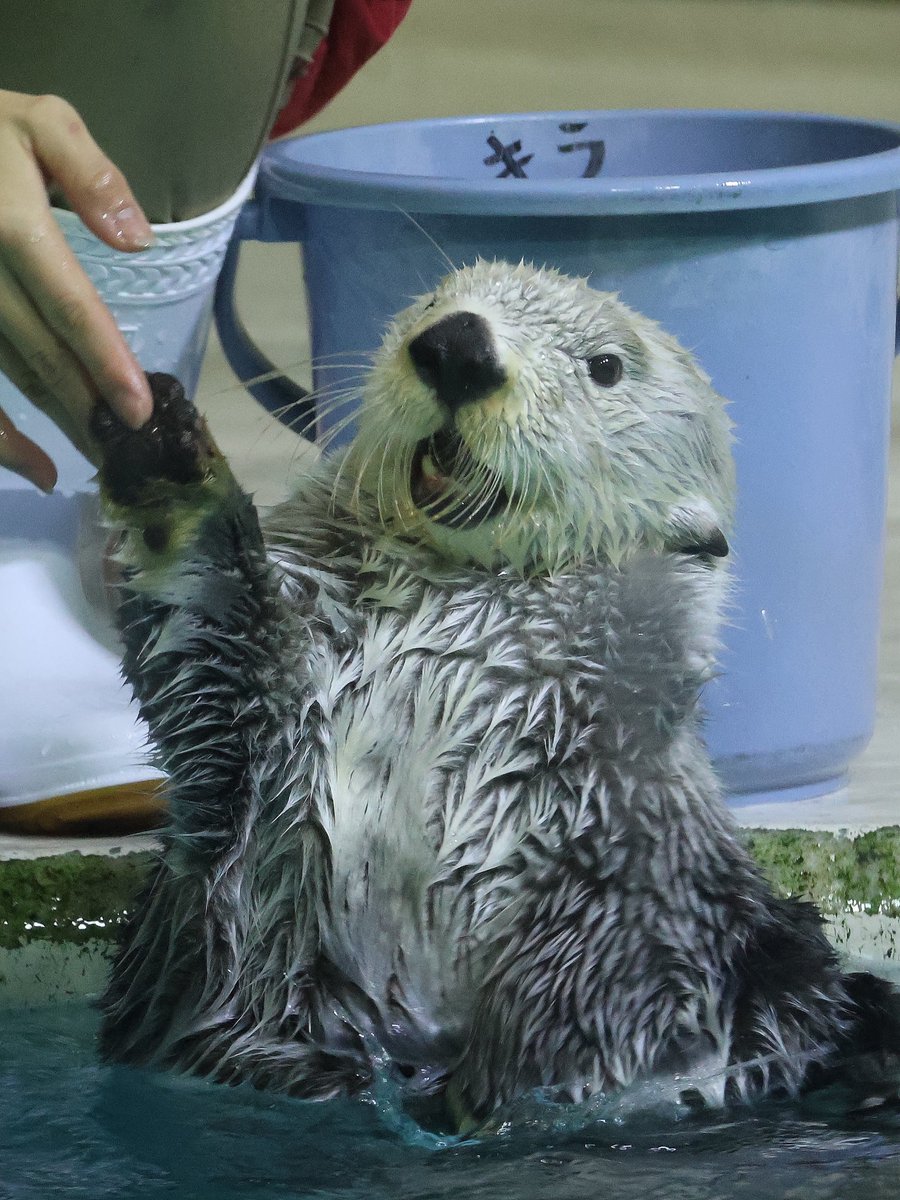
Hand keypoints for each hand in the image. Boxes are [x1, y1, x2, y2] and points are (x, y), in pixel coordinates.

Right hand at [0, 90, 154, 491]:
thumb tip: (137, 240)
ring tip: (100, 463)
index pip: (66, 303)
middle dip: (89, 409)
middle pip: (39, 354)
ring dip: (54, 426)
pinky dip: (0, 435)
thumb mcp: (38, 120)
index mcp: (8, 222)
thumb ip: (90, 172)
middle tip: (134, 455)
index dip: (104, 360)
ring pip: (7, 376)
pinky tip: (36, 469)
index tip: (139, 409)